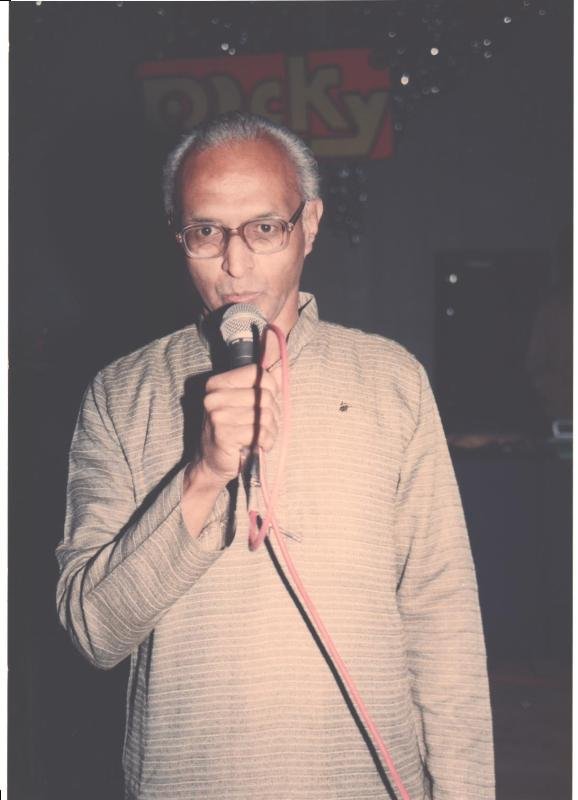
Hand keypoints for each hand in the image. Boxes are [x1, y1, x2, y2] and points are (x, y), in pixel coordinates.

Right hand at [196, 364, 280, 486]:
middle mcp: (214, 397)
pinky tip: (259, 445)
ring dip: (271, 430)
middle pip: (264, 396)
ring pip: (265, 416)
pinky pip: (260, 433)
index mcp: (217, 384)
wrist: (213, 462)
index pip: (257, 373)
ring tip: (262, 436)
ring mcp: (218, 416)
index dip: (271, 386)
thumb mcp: (245, 404)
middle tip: (265, 426)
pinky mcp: (224, 434)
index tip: (268, 400)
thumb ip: (262, 386)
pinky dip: (266, 441)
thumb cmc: (233, 431)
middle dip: (273, 413)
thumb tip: (281, 367)